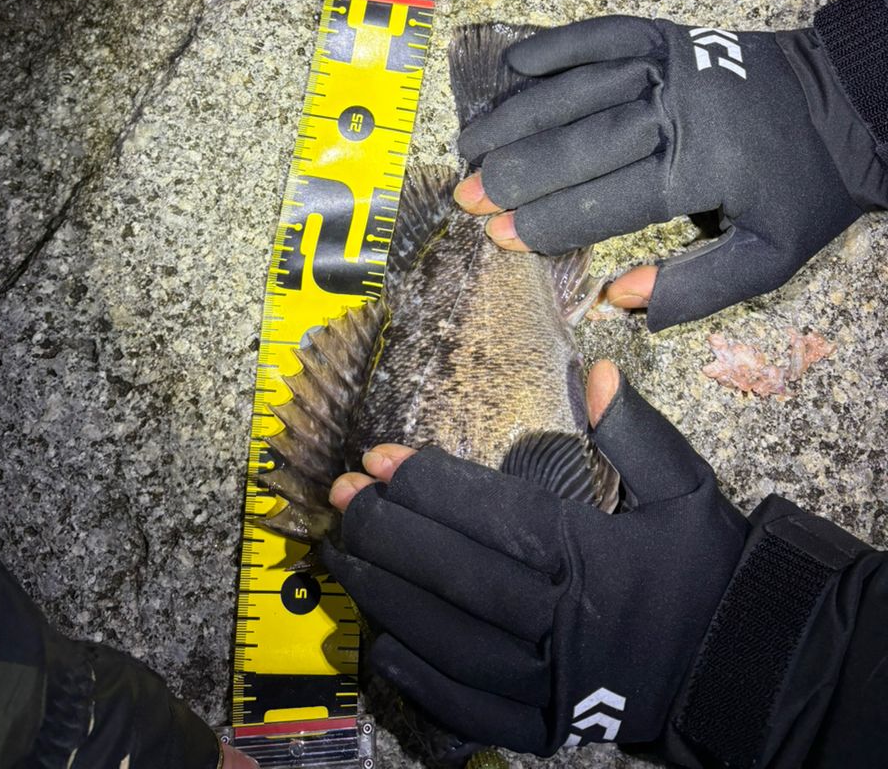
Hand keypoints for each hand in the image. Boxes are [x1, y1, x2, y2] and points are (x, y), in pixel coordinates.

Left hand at [324, 361, 747, 755]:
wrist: (752, 668)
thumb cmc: (710, 571)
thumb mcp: (686, 490)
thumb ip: (637, 432)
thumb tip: (599, 371)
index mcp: (593, 559)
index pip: (493, 517)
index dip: (429, 486)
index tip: (380, 458)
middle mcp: (564, 623)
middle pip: (457, 577)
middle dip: (390, 534)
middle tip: (342, 498)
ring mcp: (552, 683)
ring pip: (451, 643)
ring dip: (389, 599)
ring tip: (343, 560)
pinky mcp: (548, 724)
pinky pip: (472, 710)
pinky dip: (423, 682)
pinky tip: (383, 647)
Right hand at [454, 16, 862, 329]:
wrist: (847, 102)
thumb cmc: (802, 189)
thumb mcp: (769, 258)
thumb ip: (694, 287)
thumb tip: (616, 299)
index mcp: (700, 172)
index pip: (606, 202)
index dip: (549, 223)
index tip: (501, 238)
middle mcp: (676, 113)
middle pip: (578, 146)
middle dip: (516, 174)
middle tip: (467, 196)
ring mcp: (669, 66)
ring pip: (577, 91)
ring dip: (518, 118)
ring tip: (472, 145)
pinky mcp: (668, 35)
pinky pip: (601, 35)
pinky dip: (556, 47)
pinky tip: (514, 67)